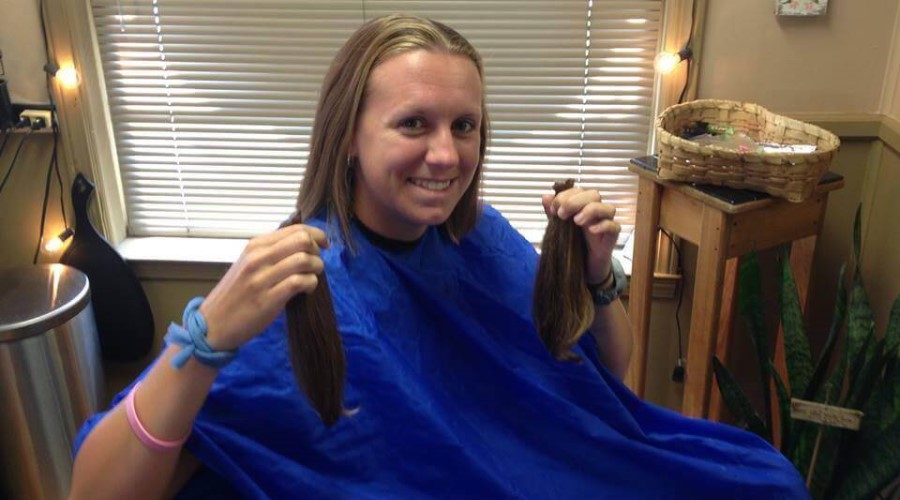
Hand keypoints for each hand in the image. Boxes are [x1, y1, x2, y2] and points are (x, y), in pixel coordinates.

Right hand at [199, 224, 328, 350]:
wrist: (212, 324)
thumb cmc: (235, 294)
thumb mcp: (249, 264)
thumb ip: (272, 252)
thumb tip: (305, 243)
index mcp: (255, 245)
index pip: (296, 229)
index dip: (316, 235)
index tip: (322, 246)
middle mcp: (258, 257)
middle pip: (303, 240)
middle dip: (317, 252)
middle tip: (314, 265)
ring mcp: (262, 278)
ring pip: (304, 260)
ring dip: (316, 269)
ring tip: (311, 279)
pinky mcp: (268, 299)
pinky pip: (299, 282)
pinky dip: (310, 284)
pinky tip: (306, 290)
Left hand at [542, 186, 620, 284]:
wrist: (584, 263)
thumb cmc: (574, 241)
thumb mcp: (559, 226)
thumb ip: (552, 212)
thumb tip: (546, 197)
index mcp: (583, 204)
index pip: (578, 191)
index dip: (565, 196)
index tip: (553, 209)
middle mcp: (597, 210)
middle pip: (594, 195)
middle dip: (575, 201)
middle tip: (562, 214)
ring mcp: (606, 221)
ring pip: (608, 208)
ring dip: (591, 210)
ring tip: (576, 221)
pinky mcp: (613, 235)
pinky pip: (614, 226)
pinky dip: (603, 226)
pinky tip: (591, 230)